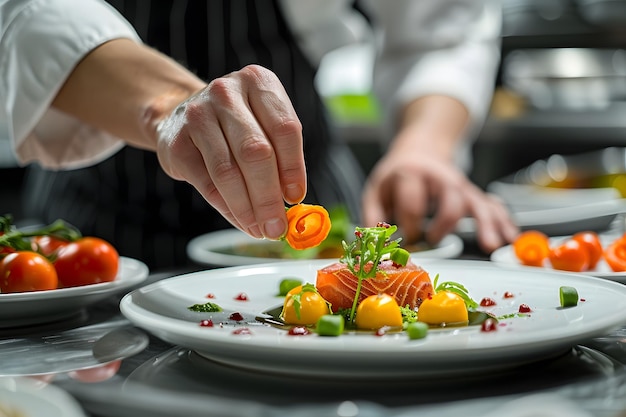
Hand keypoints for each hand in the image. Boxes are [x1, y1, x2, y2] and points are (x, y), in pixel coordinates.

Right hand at [155, 65, 306, 239]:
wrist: (177, 112)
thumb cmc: (233, 124)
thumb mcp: (262, 124)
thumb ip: (280, 156)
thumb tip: (292, 202)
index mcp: (258, 82)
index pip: (284, 129)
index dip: (294, 167)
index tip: (297, 197)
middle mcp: (226, 93)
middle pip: (255, 152)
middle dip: (269, 196)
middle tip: (278, 226)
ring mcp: (197, 116)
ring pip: (228, 171)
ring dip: (247, 208)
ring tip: (261, 229)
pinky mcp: (176, 143)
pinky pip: (207, 183)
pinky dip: (227, 208)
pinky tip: (241, 221)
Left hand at [362, 146, 518, 253]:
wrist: (418, 149)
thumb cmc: (397, 176)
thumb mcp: (376, 190)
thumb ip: (372, 216)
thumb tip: (373, 246)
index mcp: (411, 174)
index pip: (414, 200)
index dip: (410, 223)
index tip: (407, 236)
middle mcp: (439, 177)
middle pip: (451, 197)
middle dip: (444, 222)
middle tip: (433, 239)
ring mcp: (459, 185)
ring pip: (477, 201)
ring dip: (486, 223)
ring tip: (491, 245)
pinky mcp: (471, 193)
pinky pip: (491, 206)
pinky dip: (503, 221)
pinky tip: (510, 237)